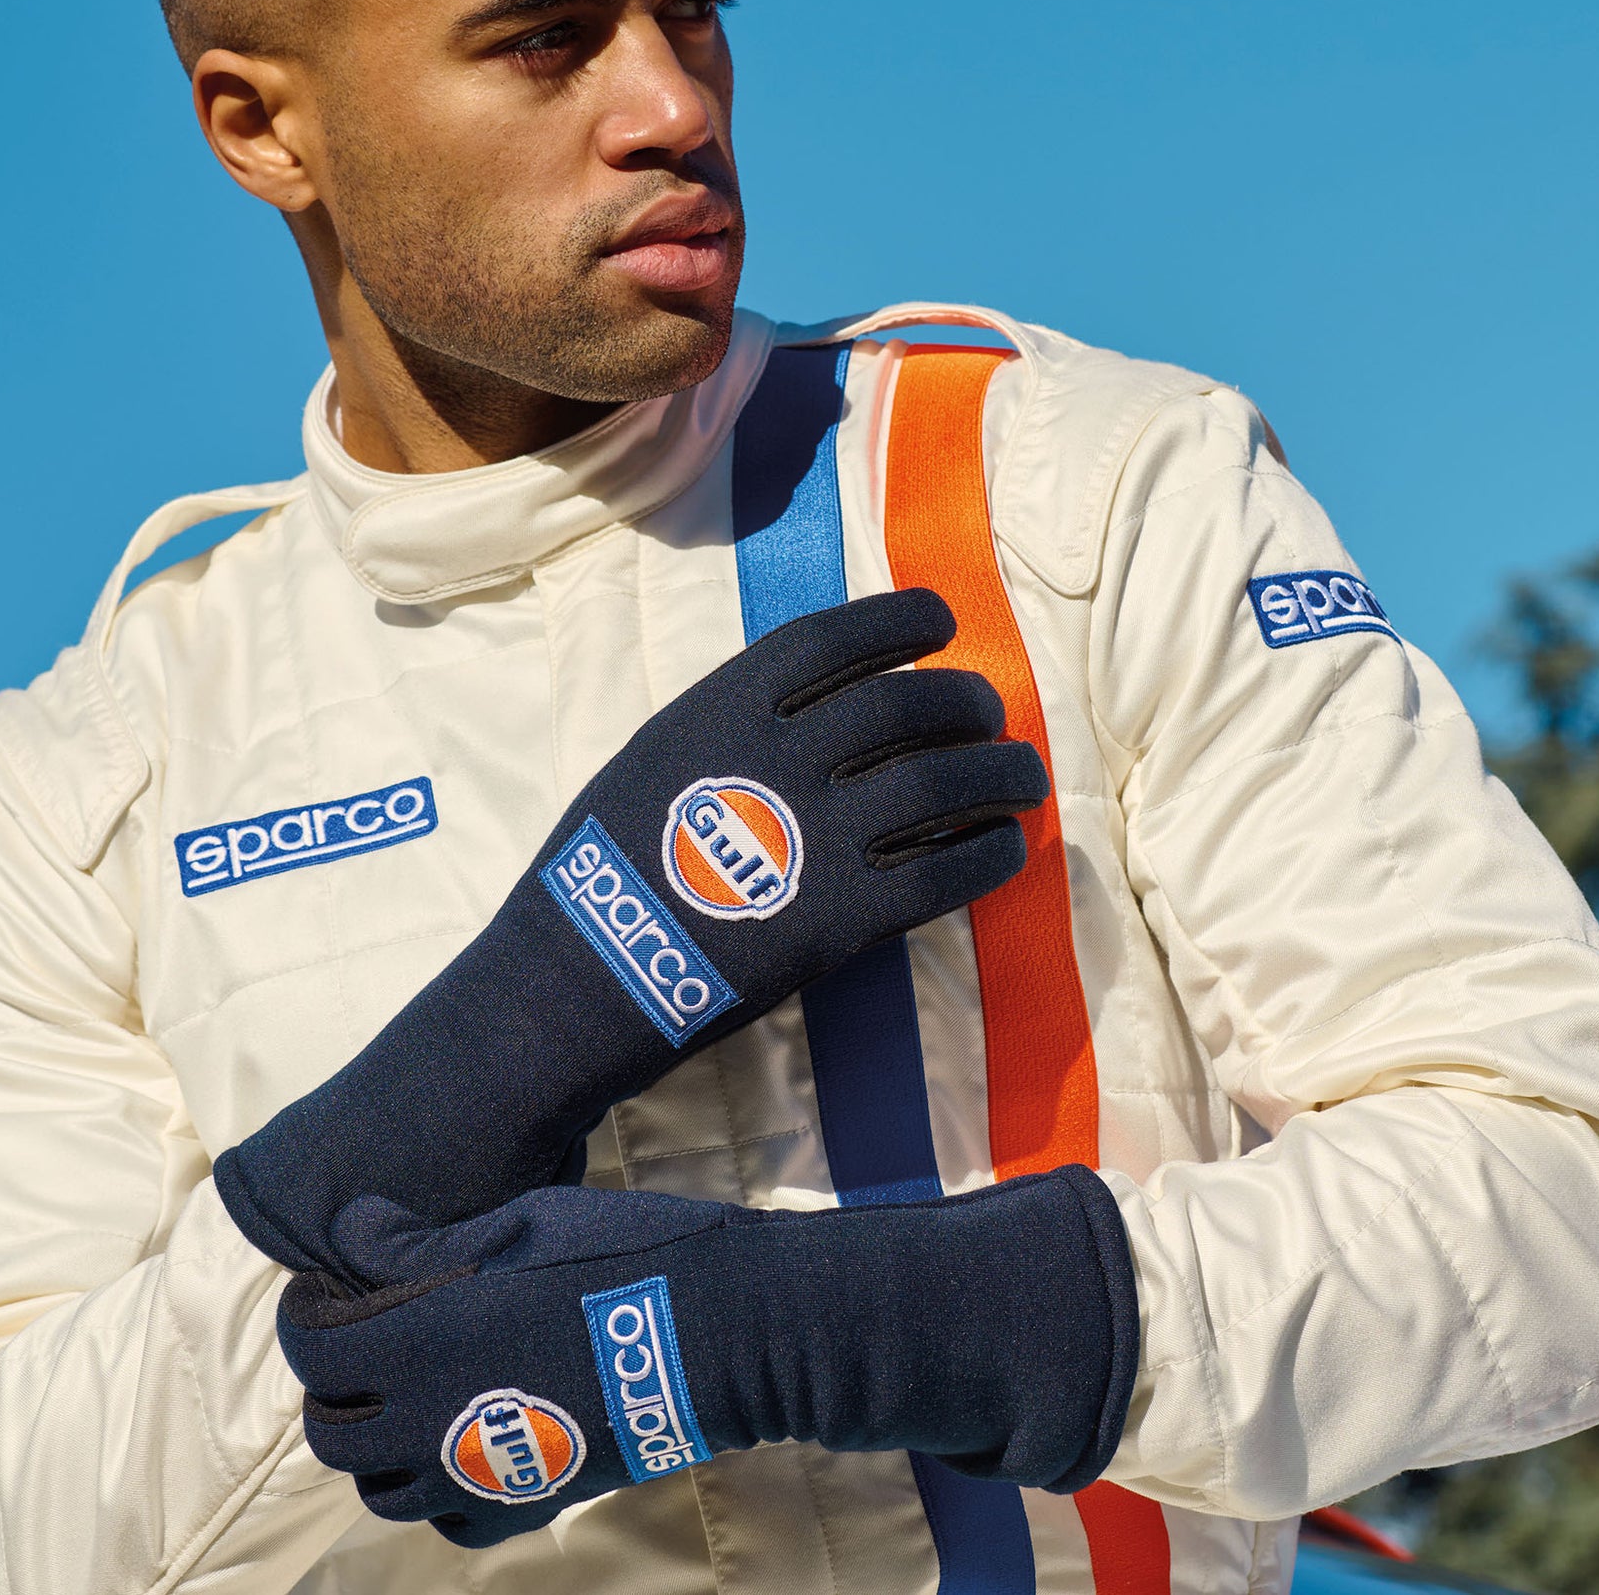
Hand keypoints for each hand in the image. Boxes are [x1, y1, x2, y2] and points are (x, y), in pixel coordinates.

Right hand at [216, 589, 1047, 1280]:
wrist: (576, 979)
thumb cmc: (603, 866)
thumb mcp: (655, 757)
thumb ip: (734, 722)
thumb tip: (819, 700)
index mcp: (725, 707)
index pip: (837, 636)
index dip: (902, 619)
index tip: (940, 620)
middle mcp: (779, 758)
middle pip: (908, 706)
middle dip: (965, 701)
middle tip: (988, 711)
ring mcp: (815, 837)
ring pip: (942, 783)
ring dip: (999, 773)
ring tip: (1022, 776)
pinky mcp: (841, 917)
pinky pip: (943, 872)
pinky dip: (987, 852)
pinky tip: (1005, 847)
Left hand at [279, 1167, 1137, 1549]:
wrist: (722, 1329)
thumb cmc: (625, 1253)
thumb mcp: (521, 1221)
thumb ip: (423, 1241)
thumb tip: (350, 1234)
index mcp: (422, 1338)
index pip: (312, 1344)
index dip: (310, 1310)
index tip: (334, 1283)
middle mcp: (431, 1420)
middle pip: (331, 1427)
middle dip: (335, 1379)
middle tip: (371, 1333)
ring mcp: (479, 1474)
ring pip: (378, 1488)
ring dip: (378, 1439)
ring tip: (415, 1387)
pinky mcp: (529, 1502)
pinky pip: (449, 1521)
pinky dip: (439, 1489)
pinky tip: (468, 1437)